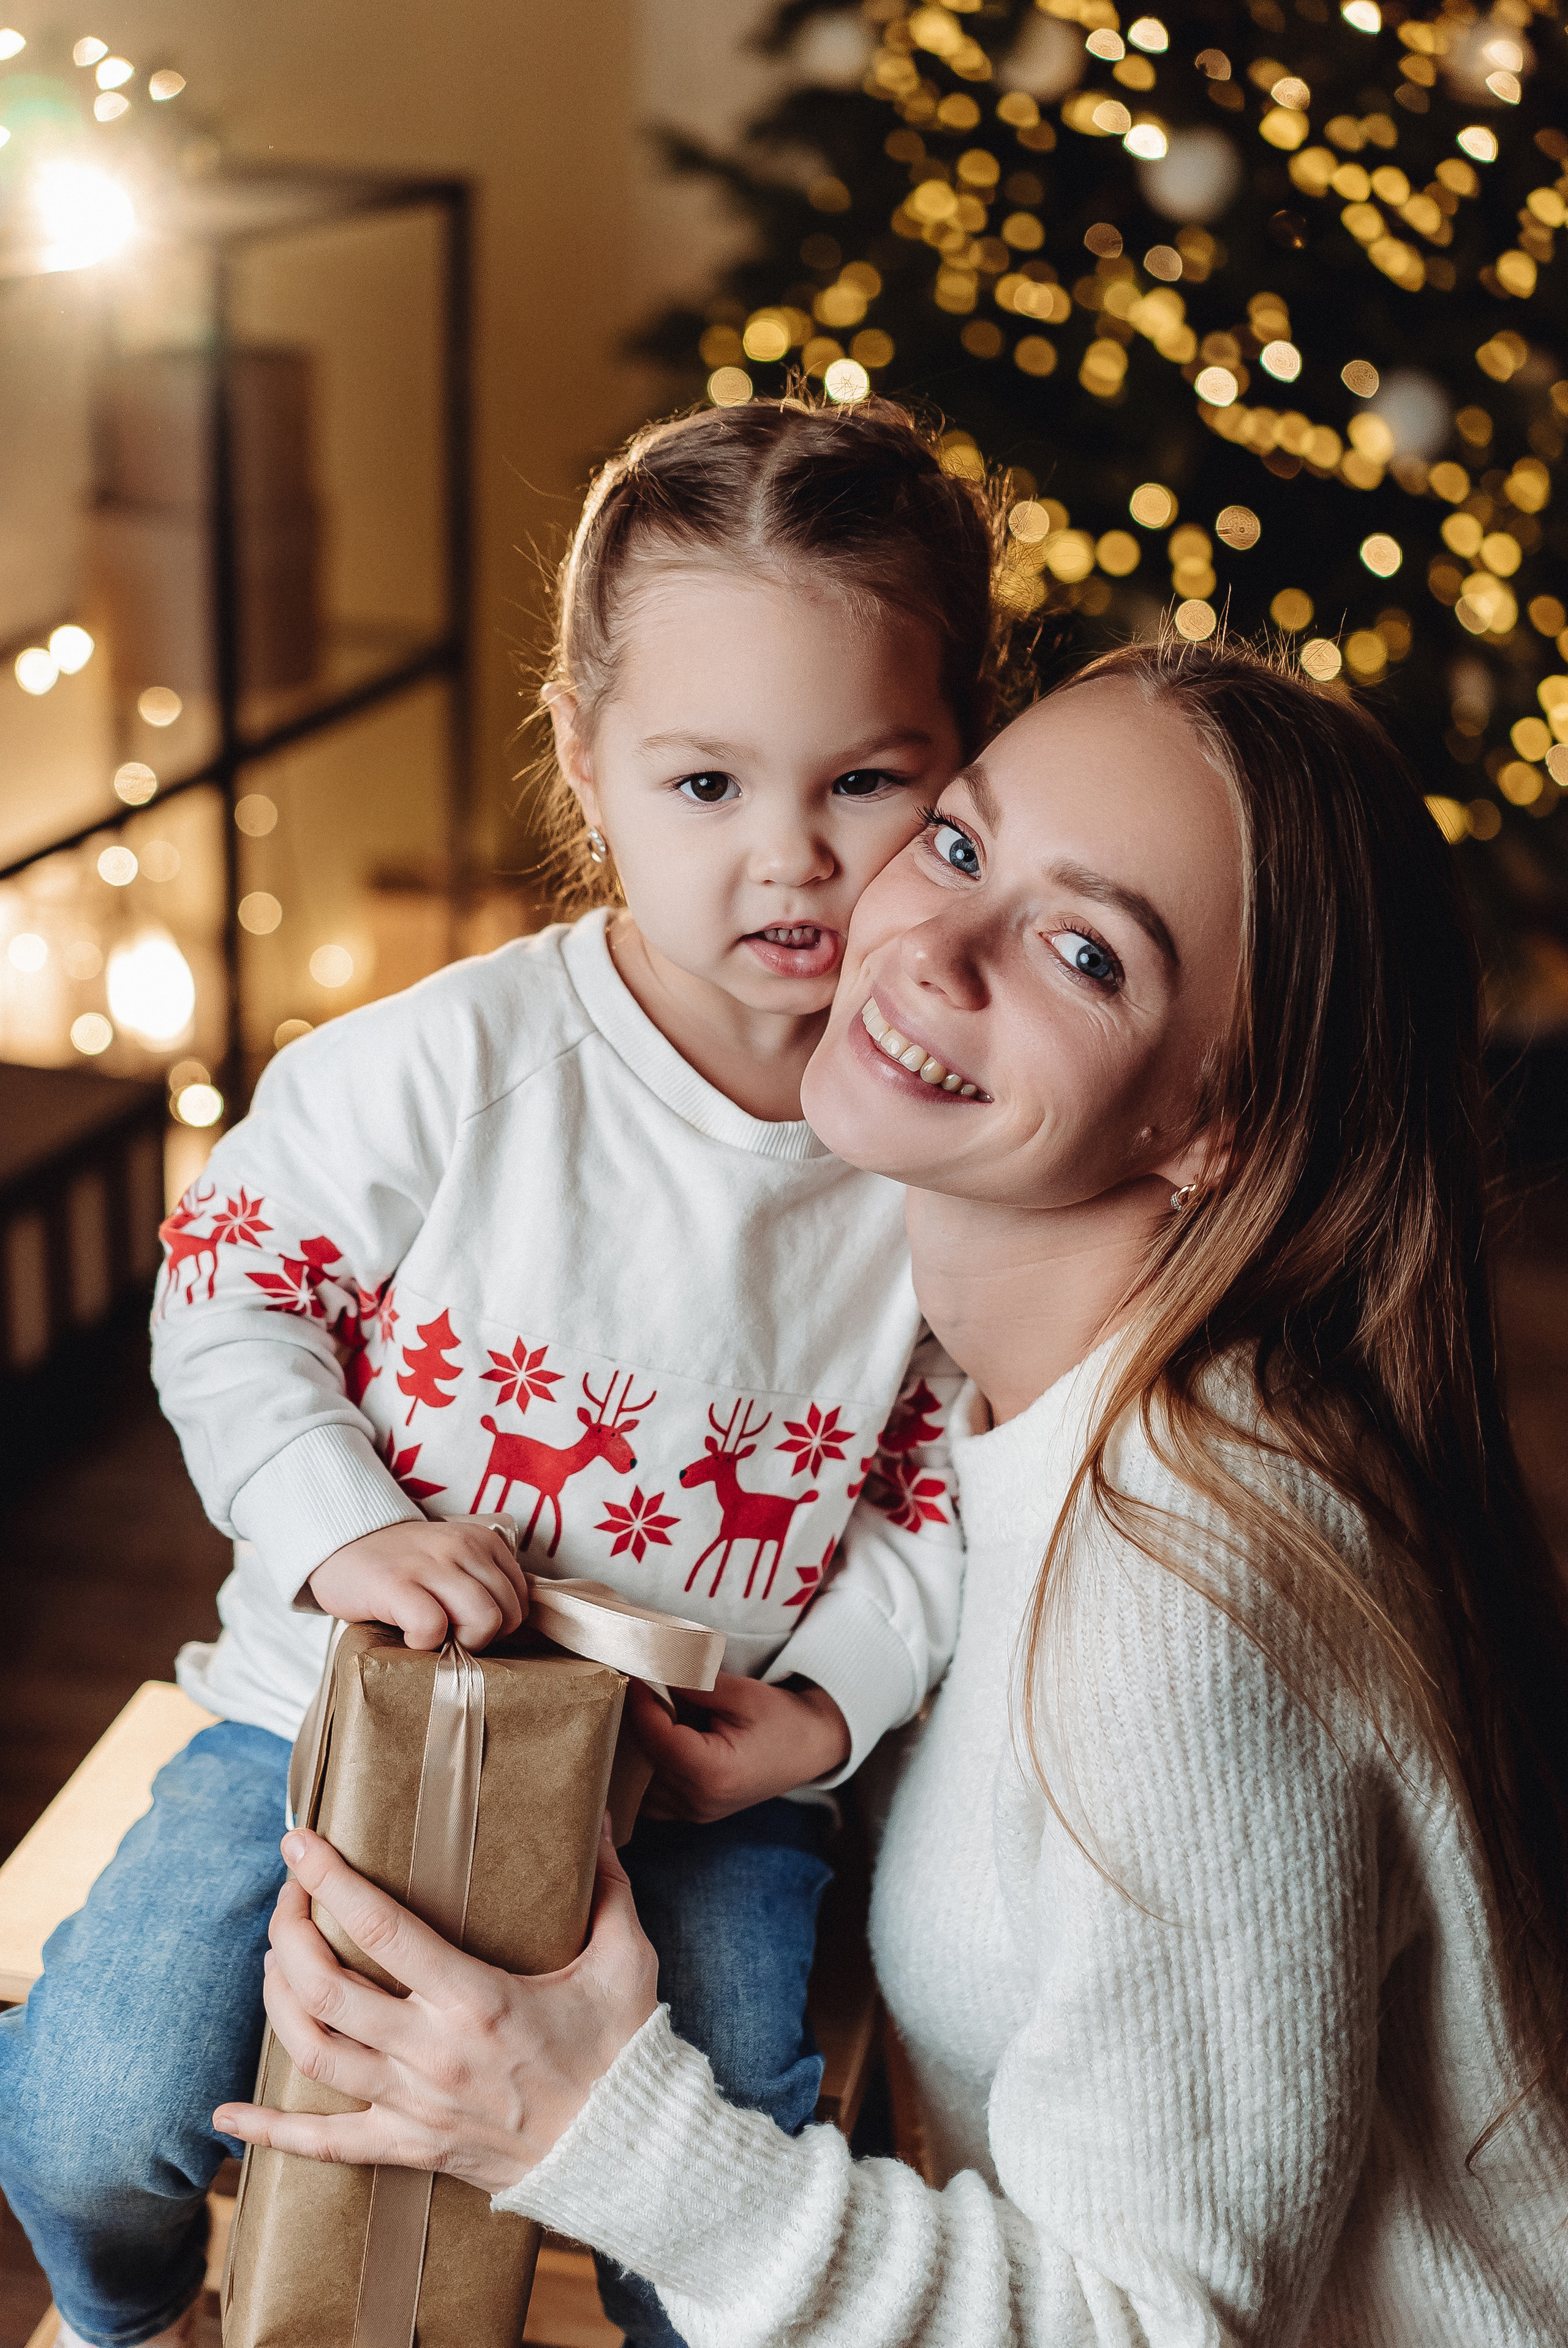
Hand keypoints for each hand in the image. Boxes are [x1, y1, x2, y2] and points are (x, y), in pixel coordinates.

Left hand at [214, 1821, 657, 2192]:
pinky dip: (270, 2131)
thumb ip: (607, 1881)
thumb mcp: (625, 1956)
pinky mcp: (411, 2147)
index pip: (381, 1930)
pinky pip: (325, 2146)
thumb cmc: (624, 2049)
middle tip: (290, 1893)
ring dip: (280, 1999)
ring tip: (275, 1958)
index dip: (331, 1882)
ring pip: (314, 2052)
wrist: (628, 2153)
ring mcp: (415, 2105)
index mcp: (477, 1998)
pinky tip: (227, 2112)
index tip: (299, 1842)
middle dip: (290, 1931)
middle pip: (326, 1987)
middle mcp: (432, 2052)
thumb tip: (594, 1813)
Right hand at [308, 1520, 527, 1650]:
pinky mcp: (395, 1584)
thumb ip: (482, 1582)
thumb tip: (510, 1628)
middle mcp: (463, 1547)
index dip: (500, 1625)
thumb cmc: (403, 1565)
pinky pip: (433, 1627)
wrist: (342, 1543)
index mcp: (483, 1542)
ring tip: (433, 1638)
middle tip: (451, 1638)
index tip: (468, 1626)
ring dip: (460, 1644)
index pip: (521, 1599)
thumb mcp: (453, 1561)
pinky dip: (424, 1642)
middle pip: (508, 1613)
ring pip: (482, 1619)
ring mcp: (430, 1564)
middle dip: (484, 1638)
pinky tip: (407, 1635)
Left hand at [632, 1673, 849, 1821]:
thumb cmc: (781, 1720)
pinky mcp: (691, 1813)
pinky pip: (649, 1795)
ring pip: (639, 1781)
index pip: (656, 1737)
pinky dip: (643, 1768)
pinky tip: (649, 1740)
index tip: (633, 1674)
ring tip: (641, 1711)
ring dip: (635, 1746)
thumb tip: (652, 1670)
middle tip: (632, 1686)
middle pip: (644, 1759)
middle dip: (634, 1721)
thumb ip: (693, 1684)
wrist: (808, 1750)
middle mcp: (698, 1801)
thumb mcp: (741, 1693)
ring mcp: (693, 1813)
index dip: (639, 1703)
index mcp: (713, 1774)